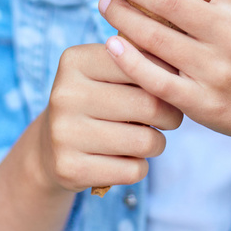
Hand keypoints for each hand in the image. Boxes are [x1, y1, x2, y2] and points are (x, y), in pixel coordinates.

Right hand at [37, 44, 182, 193]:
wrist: (50, 147)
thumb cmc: (98, 101)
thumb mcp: (109, 71)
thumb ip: (141, 59)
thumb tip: (179, 62)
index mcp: (76, 61)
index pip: (143, 66)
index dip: (167, 80)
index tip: (168, 88)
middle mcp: (65, 94)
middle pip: (150, 105)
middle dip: (171, 116)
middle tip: (169, 118)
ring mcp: (63, 133)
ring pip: (145, 142)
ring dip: (156, 144)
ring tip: (147, 139)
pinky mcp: (69, 168)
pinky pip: (133, 171)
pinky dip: (139, 168)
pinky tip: (126, 160)